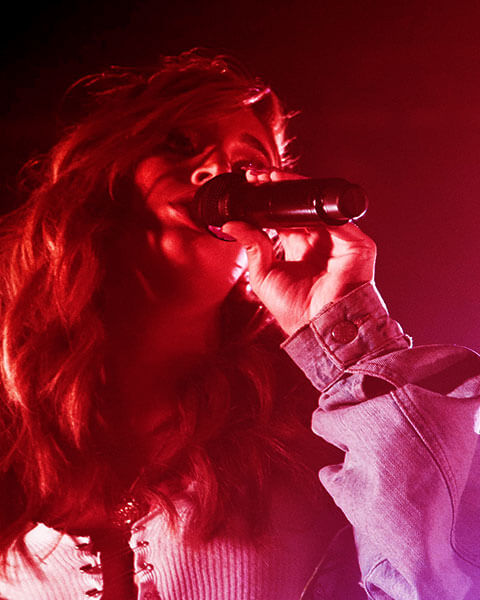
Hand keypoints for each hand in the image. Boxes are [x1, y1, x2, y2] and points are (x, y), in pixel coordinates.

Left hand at [221, 169, 375, 334]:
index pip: (286, 215)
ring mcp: (340, 240)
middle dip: (280, 188)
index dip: (270, 200)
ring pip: (318, 204)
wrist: (318, 327)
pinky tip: (294, 193)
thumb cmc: (295, 309)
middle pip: (301, 205)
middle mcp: (322, 240)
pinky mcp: (357, 243)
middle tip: (257, 176)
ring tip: (271, 179)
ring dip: (295, 187)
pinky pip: (336, 215)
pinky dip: (316, 201)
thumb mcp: (263, 274)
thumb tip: (231, 224)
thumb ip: (252, 246)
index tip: (251, 184)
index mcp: (301, 247)